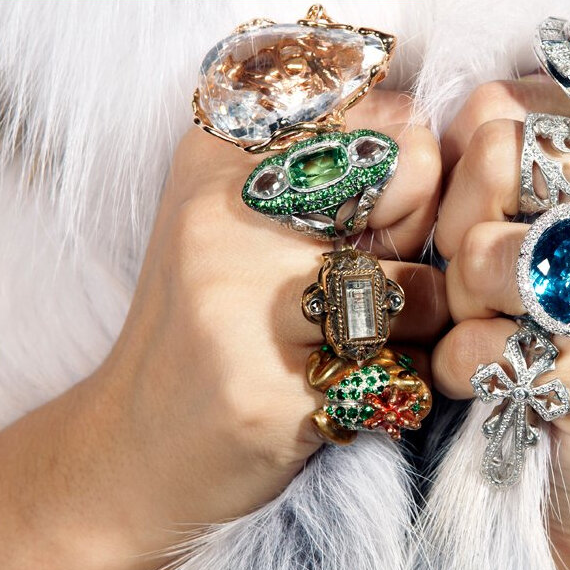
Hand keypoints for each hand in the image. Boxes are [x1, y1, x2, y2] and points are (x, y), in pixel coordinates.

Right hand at [0, 90, 447, 569]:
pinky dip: (401, 385)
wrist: (134, 449)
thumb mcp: (243, 222)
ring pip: (419, 287)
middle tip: (372, 284)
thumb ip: (328, 170)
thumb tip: (435, 145)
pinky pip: (400, 371)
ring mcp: (244, 301)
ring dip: (420, 325)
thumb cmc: (214, 327)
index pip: (386, 120)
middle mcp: (225, 213)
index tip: (371, 218)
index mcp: (222, 156)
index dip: (409, 174)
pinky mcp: (268, 387)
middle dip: (419, 238)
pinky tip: (347, 391)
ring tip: (360, 344)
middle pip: (411, 181)